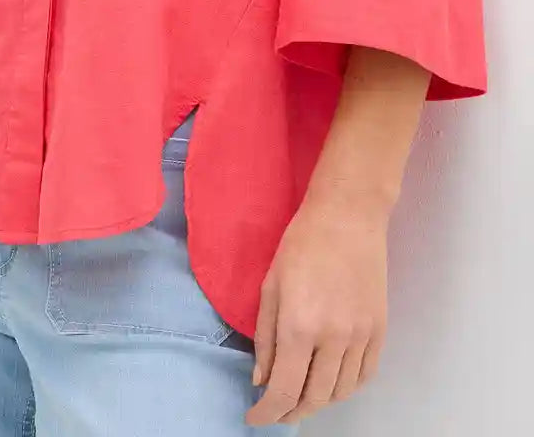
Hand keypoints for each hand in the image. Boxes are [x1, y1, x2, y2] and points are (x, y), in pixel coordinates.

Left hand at [244, 194, 388, 425]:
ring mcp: (361, 337)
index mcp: (299, 327)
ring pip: (340, 392)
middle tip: (275, 411)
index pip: (283, 390)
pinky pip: (363, 376)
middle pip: (314, 398)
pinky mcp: (380, 331)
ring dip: (317, 402)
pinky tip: (330, 382)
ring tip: (300, 398)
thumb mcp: (271, 286)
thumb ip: (265, 338)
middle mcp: (333, 339)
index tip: (254, 419)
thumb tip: (262, 380)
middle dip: (290, 412)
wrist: (348, 217)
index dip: (267, 413)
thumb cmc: (301, 245)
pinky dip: (345, 388)